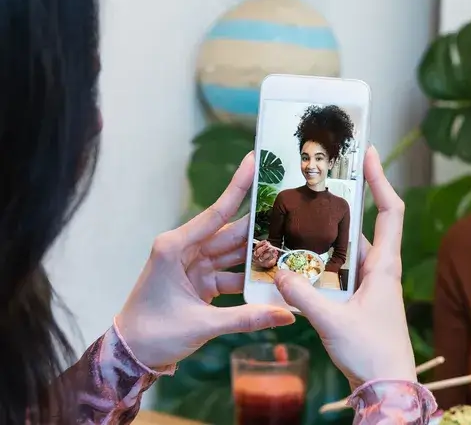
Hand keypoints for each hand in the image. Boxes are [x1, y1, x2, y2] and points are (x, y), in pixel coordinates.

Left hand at [116, 153, 295, 369]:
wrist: (129, 357)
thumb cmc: (153, 334)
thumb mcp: (201, 325)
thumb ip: (247, 317)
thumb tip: (287, 315)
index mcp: (175, 247)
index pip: (217, 212)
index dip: (239, 186)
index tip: (255, 160)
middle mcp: (185, 249)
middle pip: (231, 231)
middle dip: (261, 223)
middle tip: (292, 206)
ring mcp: (193, 265)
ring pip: (234, 252)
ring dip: (260, 252)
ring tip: (293, 242)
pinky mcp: (200, 281)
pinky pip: (232, 272)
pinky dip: (251, 276)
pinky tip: (276, 275)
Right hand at [275, 146, 414, 388]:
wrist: (387, 388)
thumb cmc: (372, 354)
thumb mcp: (333, 322)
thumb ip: (303, 297)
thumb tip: (278, 272)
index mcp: (385, 266)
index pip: (389, 211)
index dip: (380, 180)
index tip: (368, 154)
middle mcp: (380, 270)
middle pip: (362, 226)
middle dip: (340, 203)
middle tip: (317, 180)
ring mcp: (370, 286)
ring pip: (344, 252)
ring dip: (323, 238)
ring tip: (295, 217)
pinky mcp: (358, 302)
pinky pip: (337, 273)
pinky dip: (319, 265)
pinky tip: (294, 263)